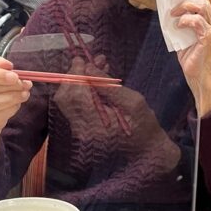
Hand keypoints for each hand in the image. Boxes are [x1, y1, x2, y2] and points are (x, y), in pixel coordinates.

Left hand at [53, 56, 180, 167]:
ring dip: (77, 81)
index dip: (75, 75)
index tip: (82, 59)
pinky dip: (81, 90)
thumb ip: (109, 86)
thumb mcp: (133, 102)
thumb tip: (89, 68)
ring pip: (67, 101)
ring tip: (96, 65)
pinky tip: (95, 80)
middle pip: (65, 99)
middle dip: (73, 76)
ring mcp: (80, 131)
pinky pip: (75, 106)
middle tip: (87, 61)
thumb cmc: (144, 125)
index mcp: (96, 124)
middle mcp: (82, 130)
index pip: (75, 95)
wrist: (146, 150)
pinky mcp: (81, 129)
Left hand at [171, 0, 210, 115]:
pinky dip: (184, 20)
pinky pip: (197, 21)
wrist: (197, 74)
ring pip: (203, 6)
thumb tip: (170, 2)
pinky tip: (178, 26)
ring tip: (173, 14)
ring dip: (184, 6)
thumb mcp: (186, 31)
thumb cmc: (191, 53)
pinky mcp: (209, 38)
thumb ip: (184, 16)